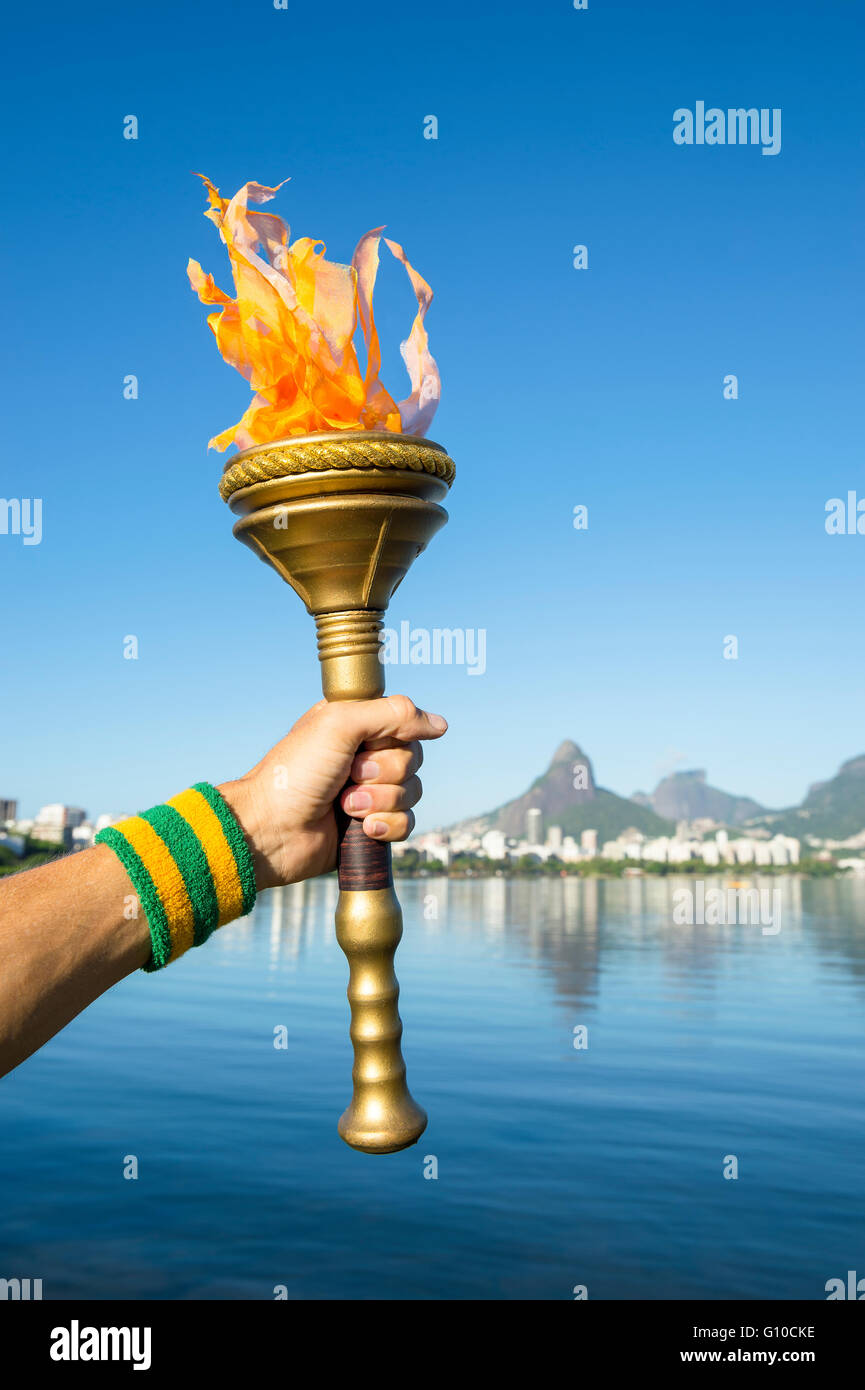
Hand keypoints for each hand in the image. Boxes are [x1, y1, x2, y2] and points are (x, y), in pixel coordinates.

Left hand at [217, 695, 447, 889]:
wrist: (271, 830)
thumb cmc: (295, 773)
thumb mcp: (339, 724)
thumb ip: (392, 713)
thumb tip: (440, 724)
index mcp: (355, 725)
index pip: (404, 723)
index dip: (391, 738)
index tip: (364, 743)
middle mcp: (364, 756)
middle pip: (413, 759)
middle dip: (382, 773)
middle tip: (347, 776)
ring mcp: (368, 793)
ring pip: (413, 793)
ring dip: (380, 801)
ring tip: (345, 805)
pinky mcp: (370, 827)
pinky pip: (407, 824)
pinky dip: (385, 826)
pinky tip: (360, 828)